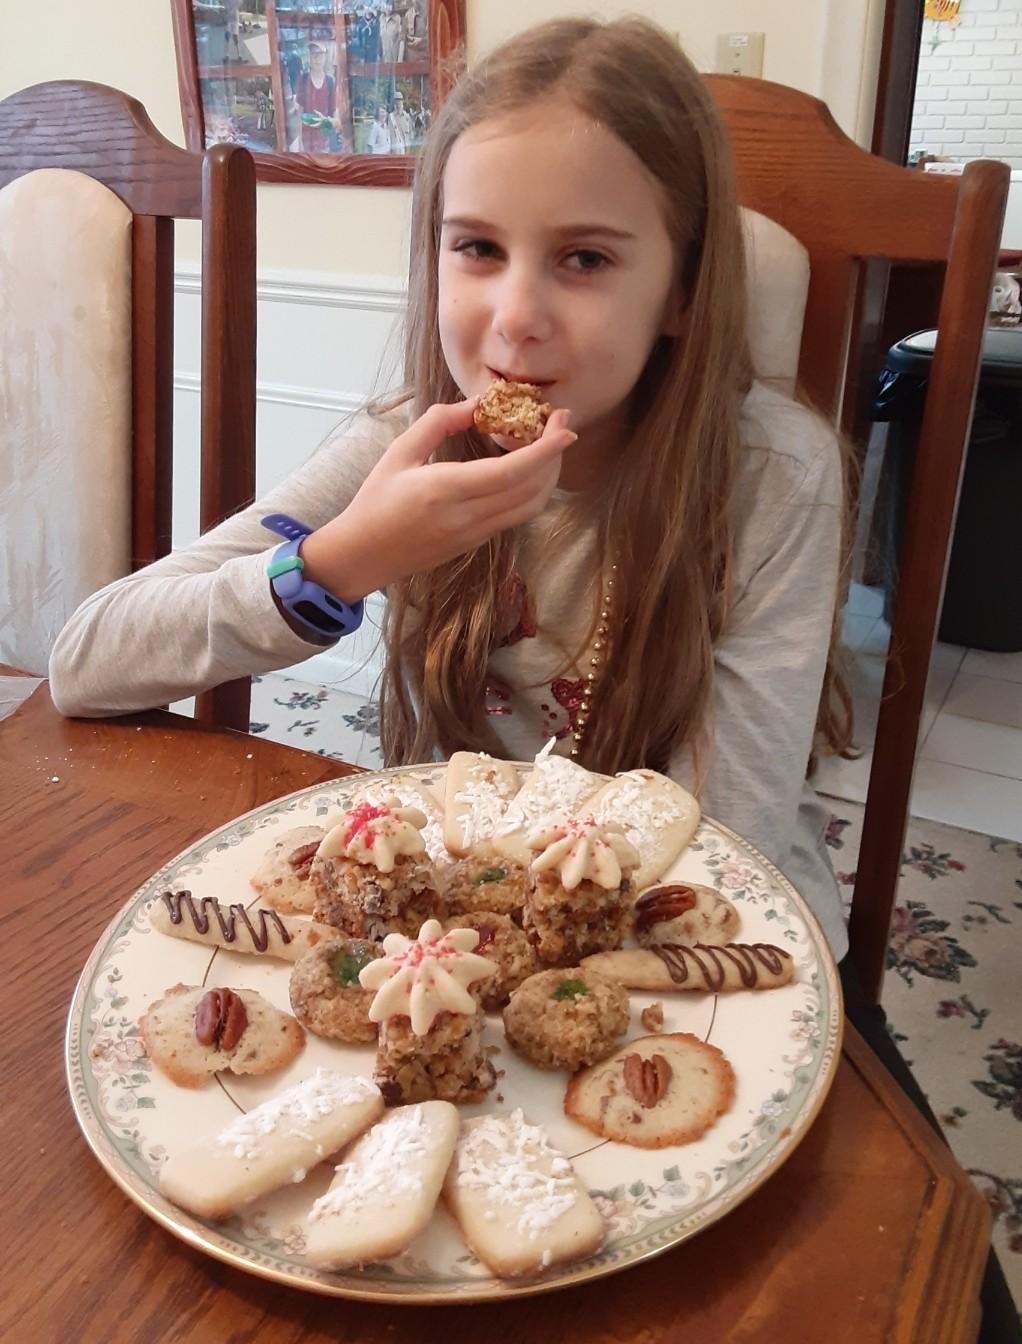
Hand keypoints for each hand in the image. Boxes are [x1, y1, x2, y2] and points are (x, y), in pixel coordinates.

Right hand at [300, 398, 575, 602]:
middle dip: (555, 455)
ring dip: (548, 475)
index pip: (512, 470)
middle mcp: (467, 516)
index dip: (546, 448)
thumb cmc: (376, 500)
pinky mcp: (477, 543)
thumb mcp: (400, 452)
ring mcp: (475, 534)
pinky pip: (517, 516)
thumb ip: (439, 422)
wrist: (364, 555)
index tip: (563, 424)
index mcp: (446, 489)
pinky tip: (529, 469)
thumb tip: (477, 403)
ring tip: (549, 445)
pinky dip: (533, 491)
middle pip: (531, 488)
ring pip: (531, 506)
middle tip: (560, 424)